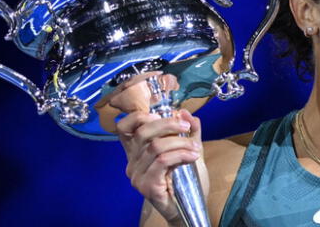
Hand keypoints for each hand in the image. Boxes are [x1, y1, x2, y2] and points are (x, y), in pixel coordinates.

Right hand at [98, 72, 208, 223]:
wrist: (189, 207)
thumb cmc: (185, 180)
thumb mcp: (187, 150)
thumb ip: (188, 132)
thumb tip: (186, 112)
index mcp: (136, 151)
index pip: (124, 127)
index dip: (139, 116)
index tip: (162, 114)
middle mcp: (131, 162)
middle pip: (143, 132)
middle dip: (168, 124)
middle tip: (187, 127)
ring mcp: (137, 175)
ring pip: (156, 146)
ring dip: (180, 142)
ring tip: (195, 147)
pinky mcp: (146, 186)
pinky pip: (162, 161)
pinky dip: (180, 154)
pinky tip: (193, 156)